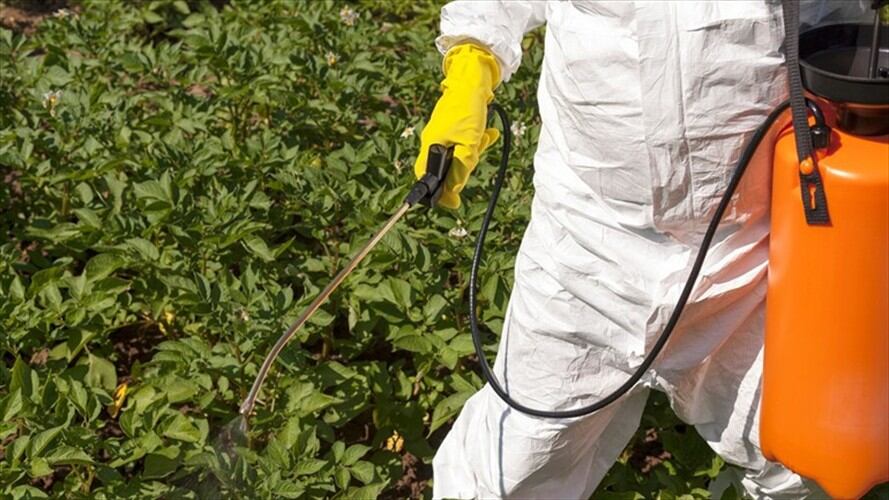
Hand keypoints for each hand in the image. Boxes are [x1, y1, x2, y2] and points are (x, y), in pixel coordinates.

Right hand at [414, 43, 500, 208]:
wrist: (473, 81)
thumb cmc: (468, 110)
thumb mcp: (469, 144)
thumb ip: (461, 169)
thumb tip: (454, 191)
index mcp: (431, 146)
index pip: (427, 178)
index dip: (439, 193)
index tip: (454, 203)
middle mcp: (434, 141)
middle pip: (445, 169)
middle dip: (463, 167)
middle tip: (476, 153)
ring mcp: (443, 133)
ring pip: (458, 155)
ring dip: (474, 151)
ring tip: (484, 137)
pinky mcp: (454, 127)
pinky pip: (464, 142)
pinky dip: (477, 141)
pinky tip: (488, 133)